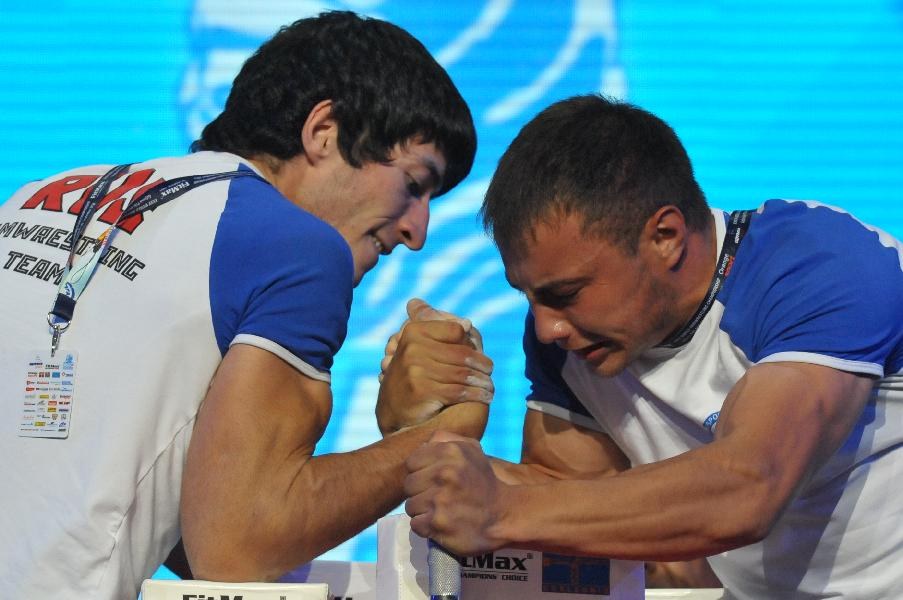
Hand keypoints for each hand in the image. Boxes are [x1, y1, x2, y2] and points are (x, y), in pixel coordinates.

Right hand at [376, 314, 492, 435]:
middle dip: (481, 364)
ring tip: (490, 386)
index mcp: (414, 331)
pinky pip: (459, 391)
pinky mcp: (422, 390)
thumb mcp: (422, 348)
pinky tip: (485, 397)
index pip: (455, 330)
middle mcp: (412, 348)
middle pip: (461, 353)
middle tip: (490, 370)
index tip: (480, 350)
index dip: (470, 341)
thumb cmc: (415, 375)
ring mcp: (415, 369)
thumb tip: (467, 323)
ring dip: (482, 381)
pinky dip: (477, 395)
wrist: (394, 409)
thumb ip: (441, 331)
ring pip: (462, 373)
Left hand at [404, 430, 508, 554]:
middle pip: (409, 485)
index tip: (434, 480)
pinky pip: (415, 524)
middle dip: (421, 492)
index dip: (420, 472)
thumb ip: (445, 439)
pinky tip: (442, 523)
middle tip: (439, 497)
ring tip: (442, 511)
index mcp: (450, 452)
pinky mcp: (438, 523)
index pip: (411, 462)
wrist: (503, 514)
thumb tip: (422, 444)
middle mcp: (444, 473)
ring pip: (410, 505)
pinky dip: (426, 526)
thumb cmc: (482, 481)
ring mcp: (440, 499)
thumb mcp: (471, 450)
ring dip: (423, 511)